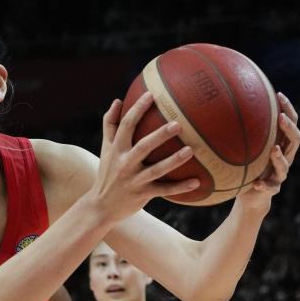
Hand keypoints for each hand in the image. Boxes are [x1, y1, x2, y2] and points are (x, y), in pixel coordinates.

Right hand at [93, 92, 199, 222]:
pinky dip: (180, 187)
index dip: (137, 110)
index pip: (126, 126)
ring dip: (173, 161)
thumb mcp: (106, 149)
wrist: (101, 206)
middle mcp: (124, 164)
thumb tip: (117, 100)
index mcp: (116, 149)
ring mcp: (134, 180)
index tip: (151, 95)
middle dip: (159, 135)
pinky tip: (198, 182)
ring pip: (156, 170)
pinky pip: (164, 190)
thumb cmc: (107, 172)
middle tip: (177, 124)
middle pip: (143, 147)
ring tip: (190, 150)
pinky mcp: (143, 194)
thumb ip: (110, 124)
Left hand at [238, 91, 299, 208]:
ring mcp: (279, 174)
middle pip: (295, 140)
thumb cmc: (248, 166)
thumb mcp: (246, 147)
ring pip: (285, 165)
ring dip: (280, 157)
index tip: (279, 94)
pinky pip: (270, 187)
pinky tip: (257, 183)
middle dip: (289, 128)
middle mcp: (284, 157)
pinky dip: (263, 184)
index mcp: (281, 144)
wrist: (251, 196)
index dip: (288, 109)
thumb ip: (243, 131)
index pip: (290, 123)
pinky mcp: (272, 189)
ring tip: (274, 150)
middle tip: (280, 118)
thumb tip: (225, 104)